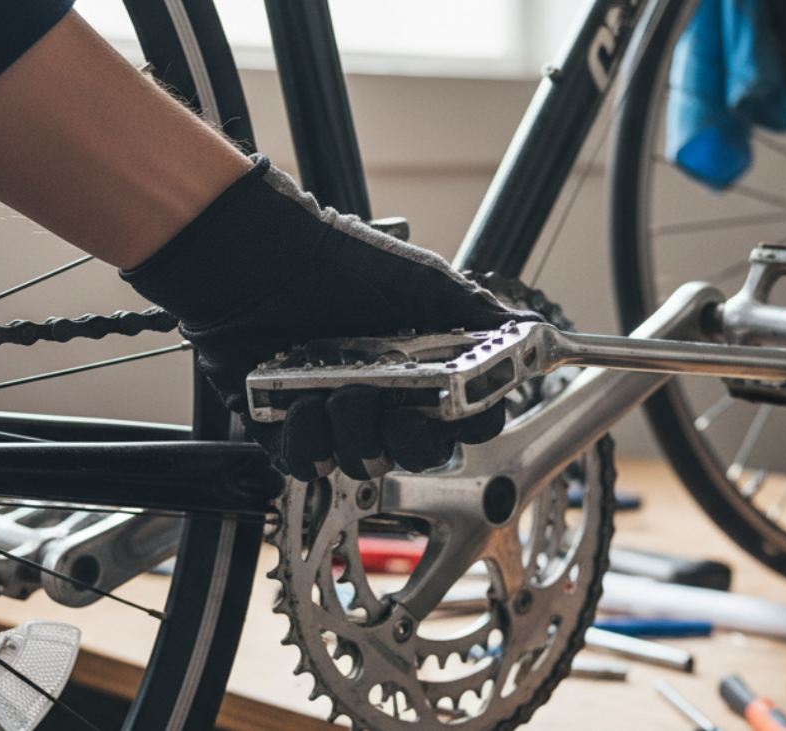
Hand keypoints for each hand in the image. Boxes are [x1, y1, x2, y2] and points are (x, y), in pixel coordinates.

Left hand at [123, 155, 539, 480]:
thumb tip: (524, 331)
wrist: (261, 258)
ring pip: (364, 462)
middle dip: (410, 439)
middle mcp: (386, 400)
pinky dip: (307, 441)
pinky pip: (307, 464)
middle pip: (419, 454)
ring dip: (354, 432)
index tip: (461, 408)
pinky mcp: (288, 429)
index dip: (471, 423)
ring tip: (334, 390)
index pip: (466, 419)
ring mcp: (338, 418)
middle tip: (395, 409)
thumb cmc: (338, 262)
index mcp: (424, 372)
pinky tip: (302, 403)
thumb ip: (474, 313)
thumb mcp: (421, 281)